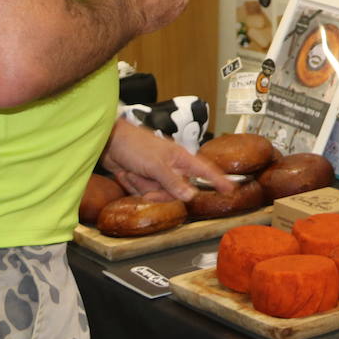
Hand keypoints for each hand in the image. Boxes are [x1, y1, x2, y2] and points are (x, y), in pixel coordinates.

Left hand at [100, 117, 233, 201]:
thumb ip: (173, 182)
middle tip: (147, 184)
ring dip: (142, 186)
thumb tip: (191, 195)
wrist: (108, 142)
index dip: (218, 180)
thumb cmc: (134, 144)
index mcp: (180, 159)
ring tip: (133, 171)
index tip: (230, 190)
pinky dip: (133, 185)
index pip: (205, 171)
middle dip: (159, 191)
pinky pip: (144, 192)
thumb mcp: (155, 165)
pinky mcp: (143, 179)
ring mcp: (157, 174)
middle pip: (176, 191)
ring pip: (157, 193)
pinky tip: (126, 173)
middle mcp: (171, 167)